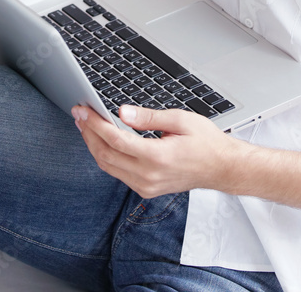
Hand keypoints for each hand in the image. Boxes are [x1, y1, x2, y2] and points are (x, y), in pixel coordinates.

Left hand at [71, 104, 242, 198]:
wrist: (221, 168)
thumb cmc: (206, 142)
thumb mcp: (180, 120)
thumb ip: (148, 117)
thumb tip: (121, 112)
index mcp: (157, 157)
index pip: (115, 140)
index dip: (95, 124)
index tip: (83, 110)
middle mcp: (148, 176)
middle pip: (105, 155)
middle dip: (88, 133)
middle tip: (79, 114)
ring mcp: (146, 186)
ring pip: (108, 166)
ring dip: (94, 145)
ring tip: (86, 125)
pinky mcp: (146, 189)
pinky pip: (118, 173)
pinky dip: (106, 156)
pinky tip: (103, 141)